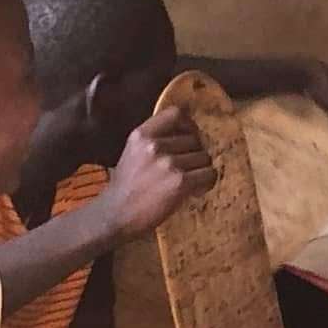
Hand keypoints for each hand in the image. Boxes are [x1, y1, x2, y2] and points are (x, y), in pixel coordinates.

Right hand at [101, 107, 215, 240]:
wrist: (117, 214)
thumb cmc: (128, 185)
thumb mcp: (134, 152)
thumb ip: (155, 139)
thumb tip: (189, 131)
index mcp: (141, 134)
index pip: (175, 113)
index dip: (189, 124)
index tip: (190, 137)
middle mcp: (154, 145)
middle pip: (195, 139)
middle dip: (195, 154)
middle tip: (186, 169)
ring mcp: (168, 163)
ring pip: (205, 157)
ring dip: (202, 170)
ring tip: (189, 181)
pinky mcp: (181, 182)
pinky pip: (209, 174)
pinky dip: (207, 183)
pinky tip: (194, 190)